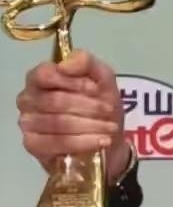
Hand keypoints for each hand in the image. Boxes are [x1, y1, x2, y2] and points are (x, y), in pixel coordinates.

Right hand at [17, 50, 130, 183]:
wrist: (107, 134)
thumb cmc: (100, 101)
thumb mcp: (102, 77)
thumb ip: (86, 62)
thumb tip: (65, 65)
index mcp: (41, 77)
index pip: (45, 74)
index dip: (72, 82)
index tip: (96, 90)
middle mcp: (28, 98)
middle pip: (55, 101)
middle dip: (88, 106)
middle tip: (109, 110)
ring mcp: (27, 122)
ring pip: (58, 123)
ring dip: (91, 125)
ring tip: (110, 127)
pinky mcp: (33, 145)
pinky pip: (57, 143)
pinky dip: (84, 142)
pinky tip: (102, 140)